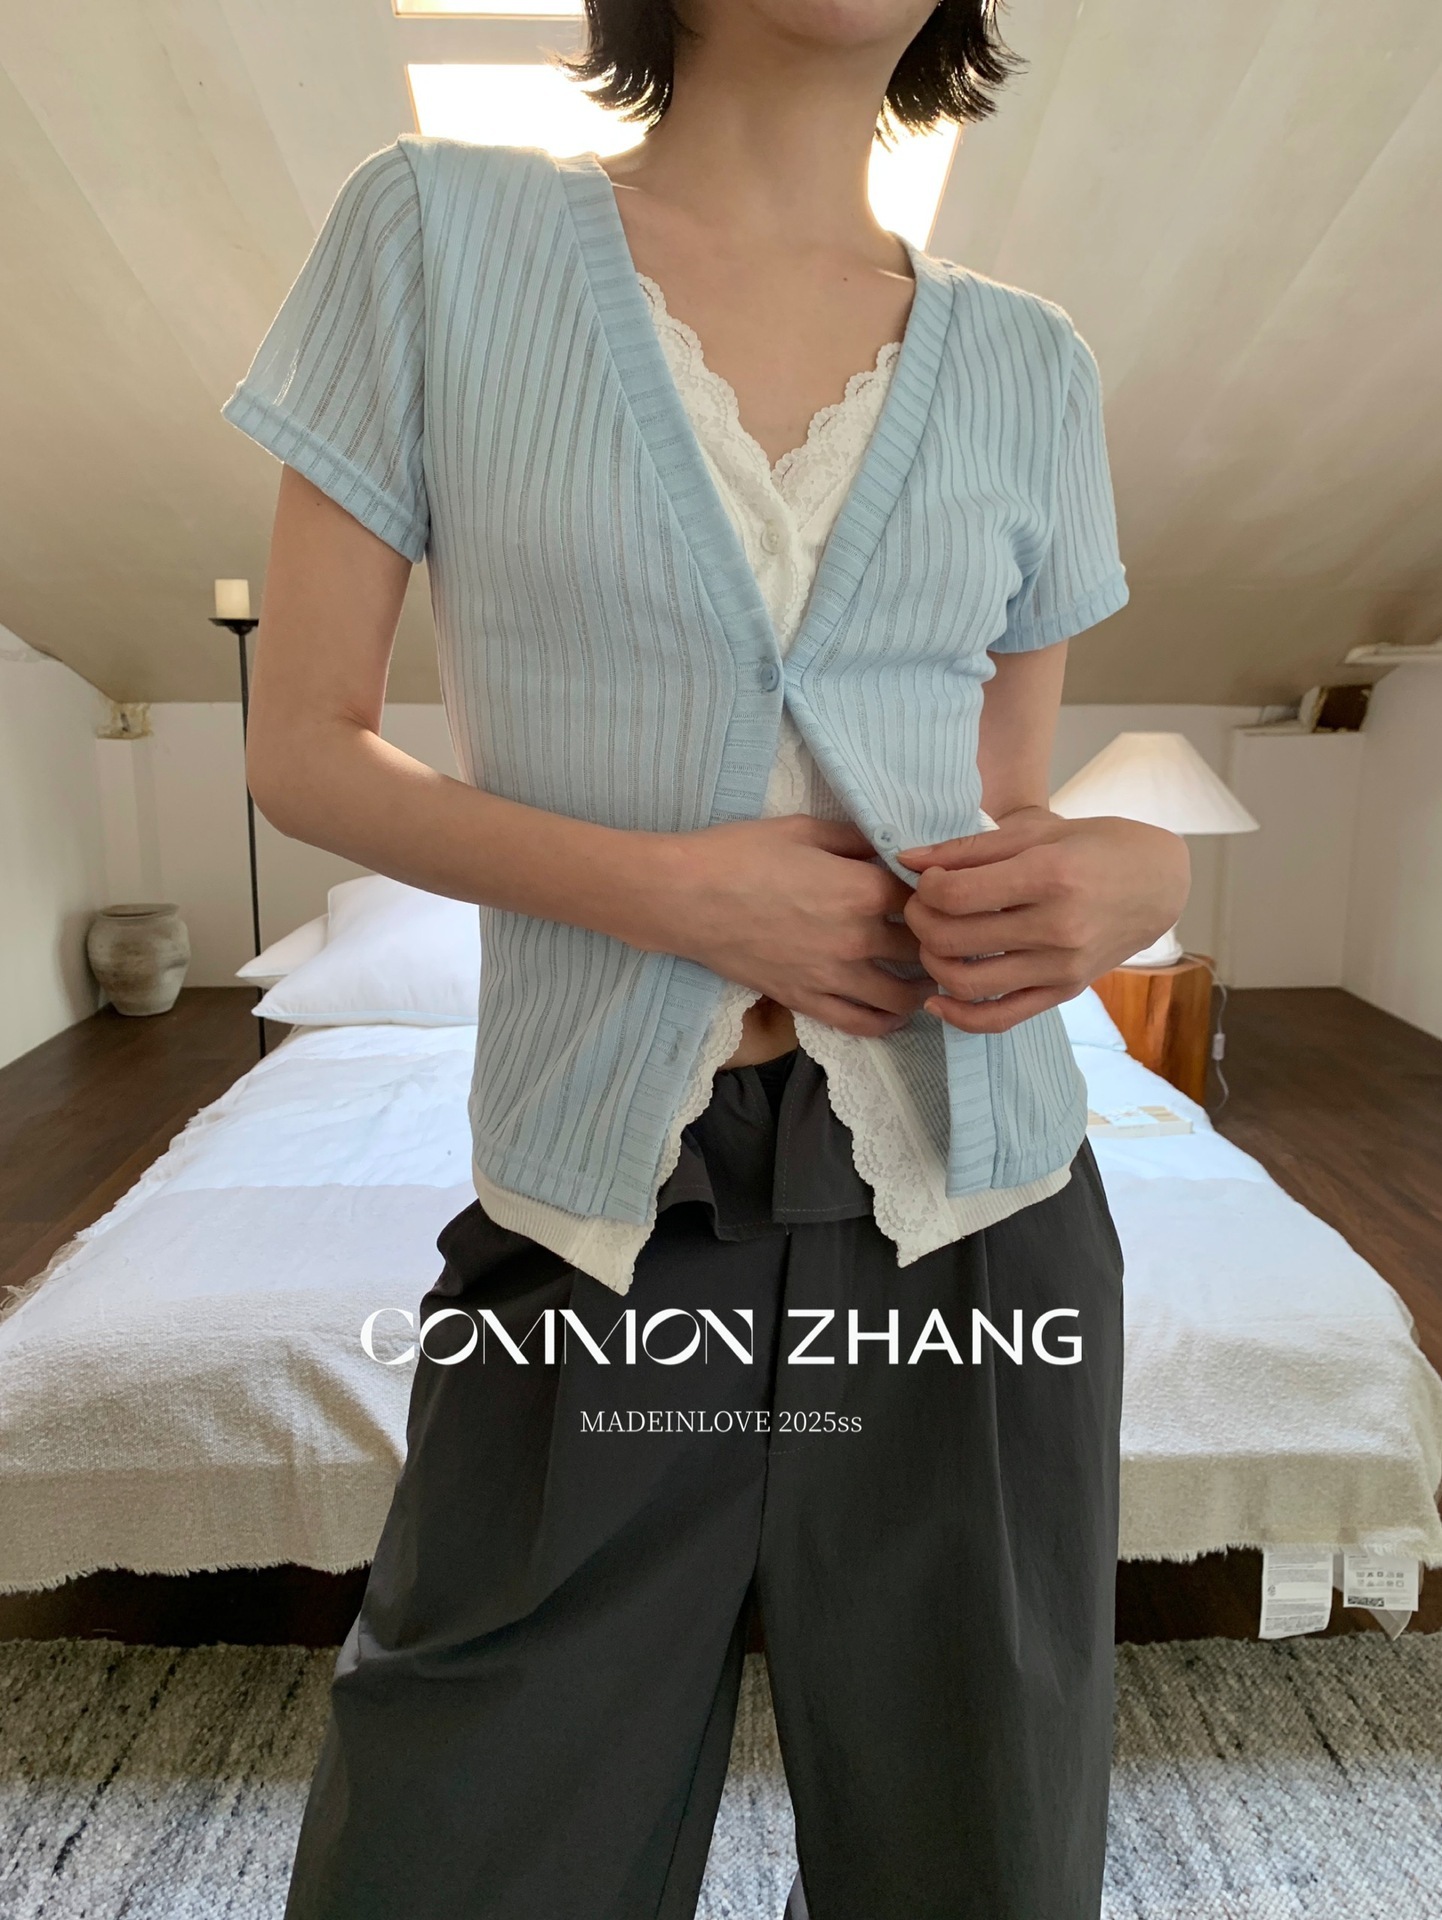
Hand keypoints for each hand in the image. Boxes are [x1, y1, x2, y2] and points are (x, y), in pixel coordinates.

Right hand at [654, 816, 933, 1037]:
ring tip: (927, 976)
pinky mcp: (805, 1000)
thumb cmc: (740, 854)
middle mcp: (857, 938)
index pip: (929, 899)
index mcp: (863, 889)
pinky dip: (887, 1022)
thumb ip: (857, 840)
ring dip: (922, 987)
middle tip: (941, 937)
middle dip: (938, 943)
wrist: (684, 897)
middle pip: (925, 950)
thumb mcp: (806, 829)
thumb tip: (893, 850)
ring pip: (903, 996)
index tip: (938, 894)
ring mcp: (832, 976)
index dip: (938, 896)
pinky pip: (861, 1023)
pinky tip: (895, 1012)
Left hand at [895, 807, 1190, 1033]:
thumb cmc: (1096, 846)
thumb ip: (968, 847)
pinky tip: (936, 999)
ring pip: (967, 983)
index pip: (956, 895)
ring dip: (932, 964)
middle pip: (954, 939)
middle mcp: (1057, 927)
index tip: (929, 879)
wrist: (1159, 883)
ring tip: (932, 942)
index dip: (926, 888)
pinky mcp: (1065, 992)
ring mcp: (1062, 967)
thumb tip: (907, 859)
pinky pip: (1000, 1019)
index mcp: (1049, 876)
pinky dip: (959, 1016)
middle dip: (920, 923)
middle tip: (920, 908)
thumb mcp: (1037, 830)